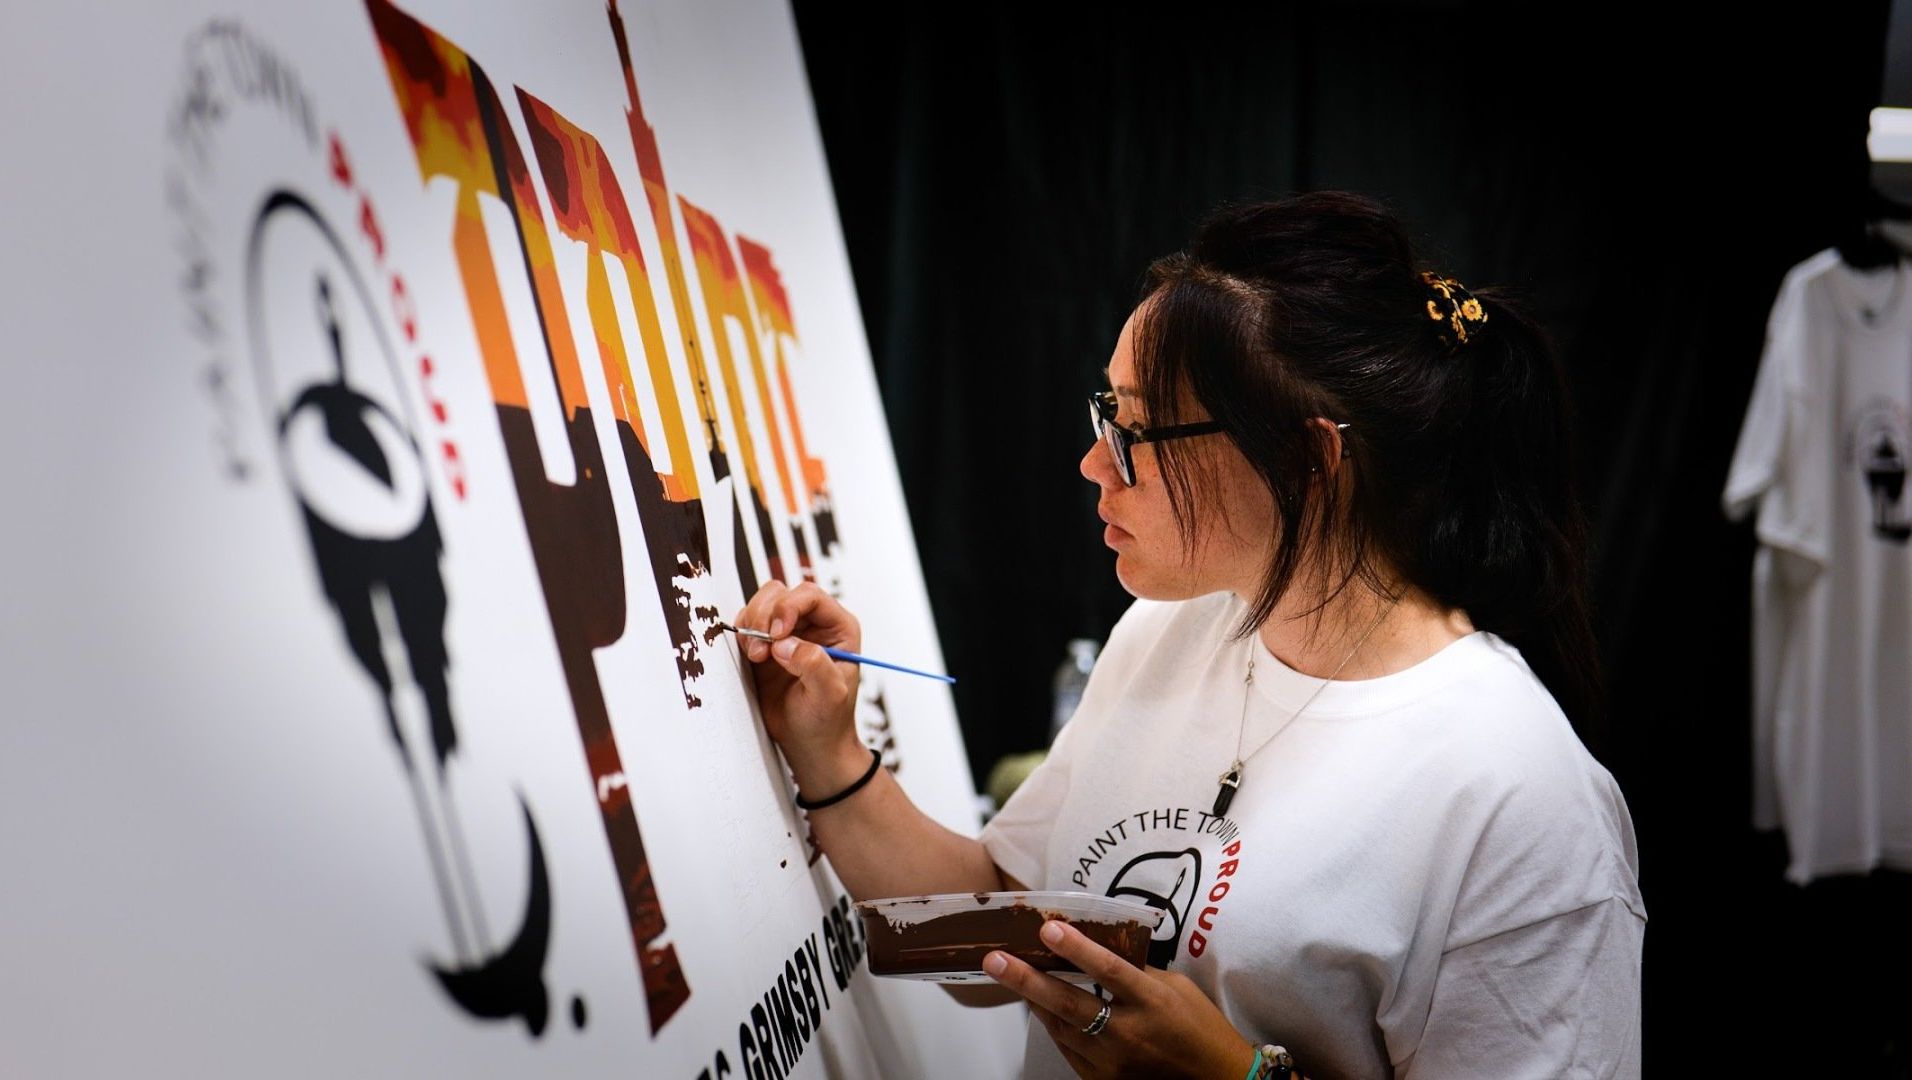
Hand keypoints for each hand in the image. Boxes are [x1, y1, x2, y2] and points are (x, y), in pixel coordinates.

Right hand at [734, 580, 863, 787]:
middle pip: (781, 594)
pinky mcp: (766, 646)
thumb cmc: (828, 721)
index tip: (776, 632)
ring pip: (762, 604)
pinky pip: (748, 624)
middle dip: (765, 616)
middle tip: (761, 651)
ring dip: (752, 625)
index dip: (789, 607)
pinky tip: (751, 657)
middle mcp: (813, 625)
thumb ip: (813, 664)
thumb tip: (785, 643)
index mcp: (838, 628)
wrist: (810, 744)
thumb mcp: (829, 695)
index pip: (810, 596)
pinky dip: (742, 634)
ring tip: (757, 656)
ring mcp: (788, 634)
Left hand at [984, 920, 1256, 1079]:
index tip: (1047, 930)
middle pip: (1069, 1003)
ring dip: (1033, 1000)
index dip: (1076, 949)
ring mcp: (1114, 1062)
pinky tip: (1040, 1007)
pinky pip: (1068, 1049)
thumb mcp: (1176, 988)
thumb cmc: (1200, 1028)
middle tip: (995, 960)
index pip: (1109, 970)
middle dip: (1027, 980)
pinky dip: (1052, 1026)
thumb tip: (1098, 951)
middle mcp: (1129, 1033)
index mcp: (1151, 1001)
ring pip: (1061, 1028)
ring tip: (1008, 974)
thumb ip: (1137, 971)